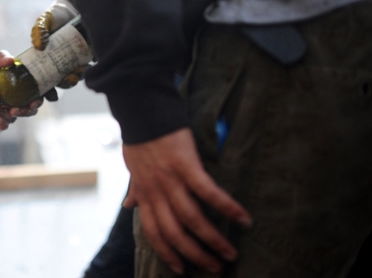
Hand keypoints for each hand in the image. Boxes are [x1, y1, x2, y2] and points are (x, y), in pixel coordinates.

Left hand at [0, 51, 42, 129]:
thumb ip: (0, 57)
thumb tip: (11, 59)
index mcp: (21, 85)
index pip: (38, 91)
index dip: (45, 95)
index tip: (41, 99)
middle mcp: (17, 98)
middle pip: (31, 108)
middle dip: (28, 110)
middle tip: (18, 108)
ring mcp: (7, 109)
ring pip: (17, 117)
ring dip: (12, 115)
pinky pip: (4, 124)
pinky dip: (2, 123)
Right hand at [31, 0, 82, 90]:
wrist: (71, 10)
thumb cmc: (53, 17)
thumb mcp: (44, 21)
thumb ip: (39, 31)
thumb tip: (39, 47)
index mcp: (41, 61)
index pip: (40, 80)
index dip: (44, 91)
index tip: (48, 95)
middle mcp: (56, 65)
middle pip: (58, 82)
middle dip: (63, 85)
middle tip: (68, 80)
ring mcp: (70, 63)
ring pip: (72, 77)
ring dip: (75, 79)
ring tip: (77, 73)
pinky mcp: (83, 59)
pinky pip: (84, 69)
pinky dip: (85, 71)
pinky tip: (86, 66)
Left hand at [122, 128, 251, 274]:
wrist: (141, 110)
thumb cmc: (140, 138)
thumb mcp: (132, 167)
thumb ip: (135, 189)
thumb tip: (128, 206)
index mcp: (144, 194)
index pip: (154, 233)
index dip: (168, 253)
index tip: (181, 269)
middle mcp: (156, 191)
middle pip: (175, 233)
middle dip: (196, 255)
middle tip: (216, 268)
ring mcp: (170, 179)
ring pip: (191, 219)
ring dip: (213, 240)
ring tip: (231, 253)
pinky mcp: (186, 164)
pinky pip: (207, 192)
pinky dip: (226, 207)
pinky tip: (243, 219)